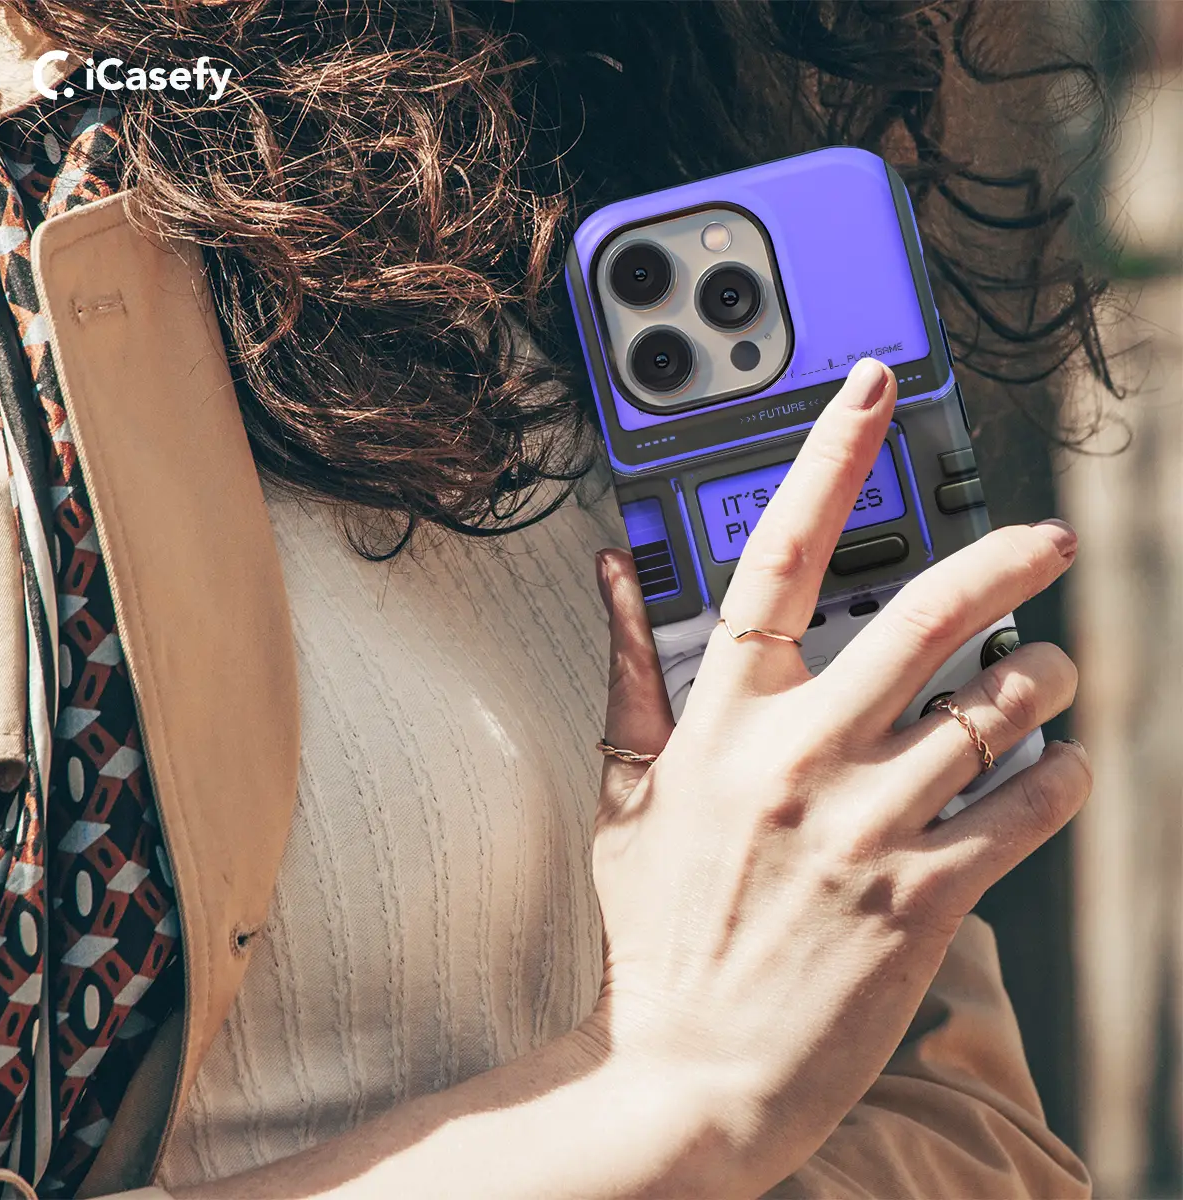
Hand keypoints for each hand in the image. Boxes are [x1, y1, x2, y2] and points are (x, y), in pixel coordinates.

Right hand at [587, 357, 1090, 1193]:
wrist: (687, 1070)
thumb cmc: (656, 929)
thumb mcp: (625, 792)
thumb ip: (629, 672)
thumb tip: (614, 573)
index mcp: (723, 721)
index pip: (776, 557)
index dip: (828, 460)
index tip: (872, 390)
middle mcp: (801, 756)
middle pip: (922, 615)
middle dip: (1004, 561)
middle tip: (1046, 539)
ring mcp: (866, 824)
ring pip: (993, 709)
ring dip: (1043, 680)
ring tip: (1052, 676)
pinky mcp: (923, 896)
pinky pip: (1024, 808)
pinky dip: (1059, 775)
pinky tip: (1057, 767)